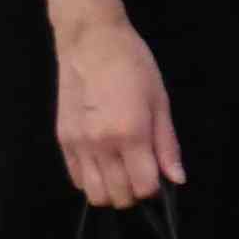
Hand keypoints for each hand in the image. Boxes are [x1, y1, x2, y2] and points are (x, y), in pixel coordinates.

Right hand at [57, 23, 182, 205]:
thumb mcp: (160, 100)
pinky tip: (103, 163)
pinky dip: (92, 180)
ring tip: (122, 172)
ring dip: (112, 191)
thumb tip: (176, 178)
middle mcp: (101, 145)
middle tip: (142, 174)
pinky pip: (76, 178)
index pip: (143, 187)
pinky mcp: (62, 140)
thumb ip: (167, 144)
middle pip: (118, 196)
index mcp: (130, 134)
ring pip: (94, 194)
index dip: (155, 188)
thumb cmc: (133, 65)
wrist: (90, 42)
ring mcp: (78, 145)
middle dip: (134, 193)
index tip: (158, 176)